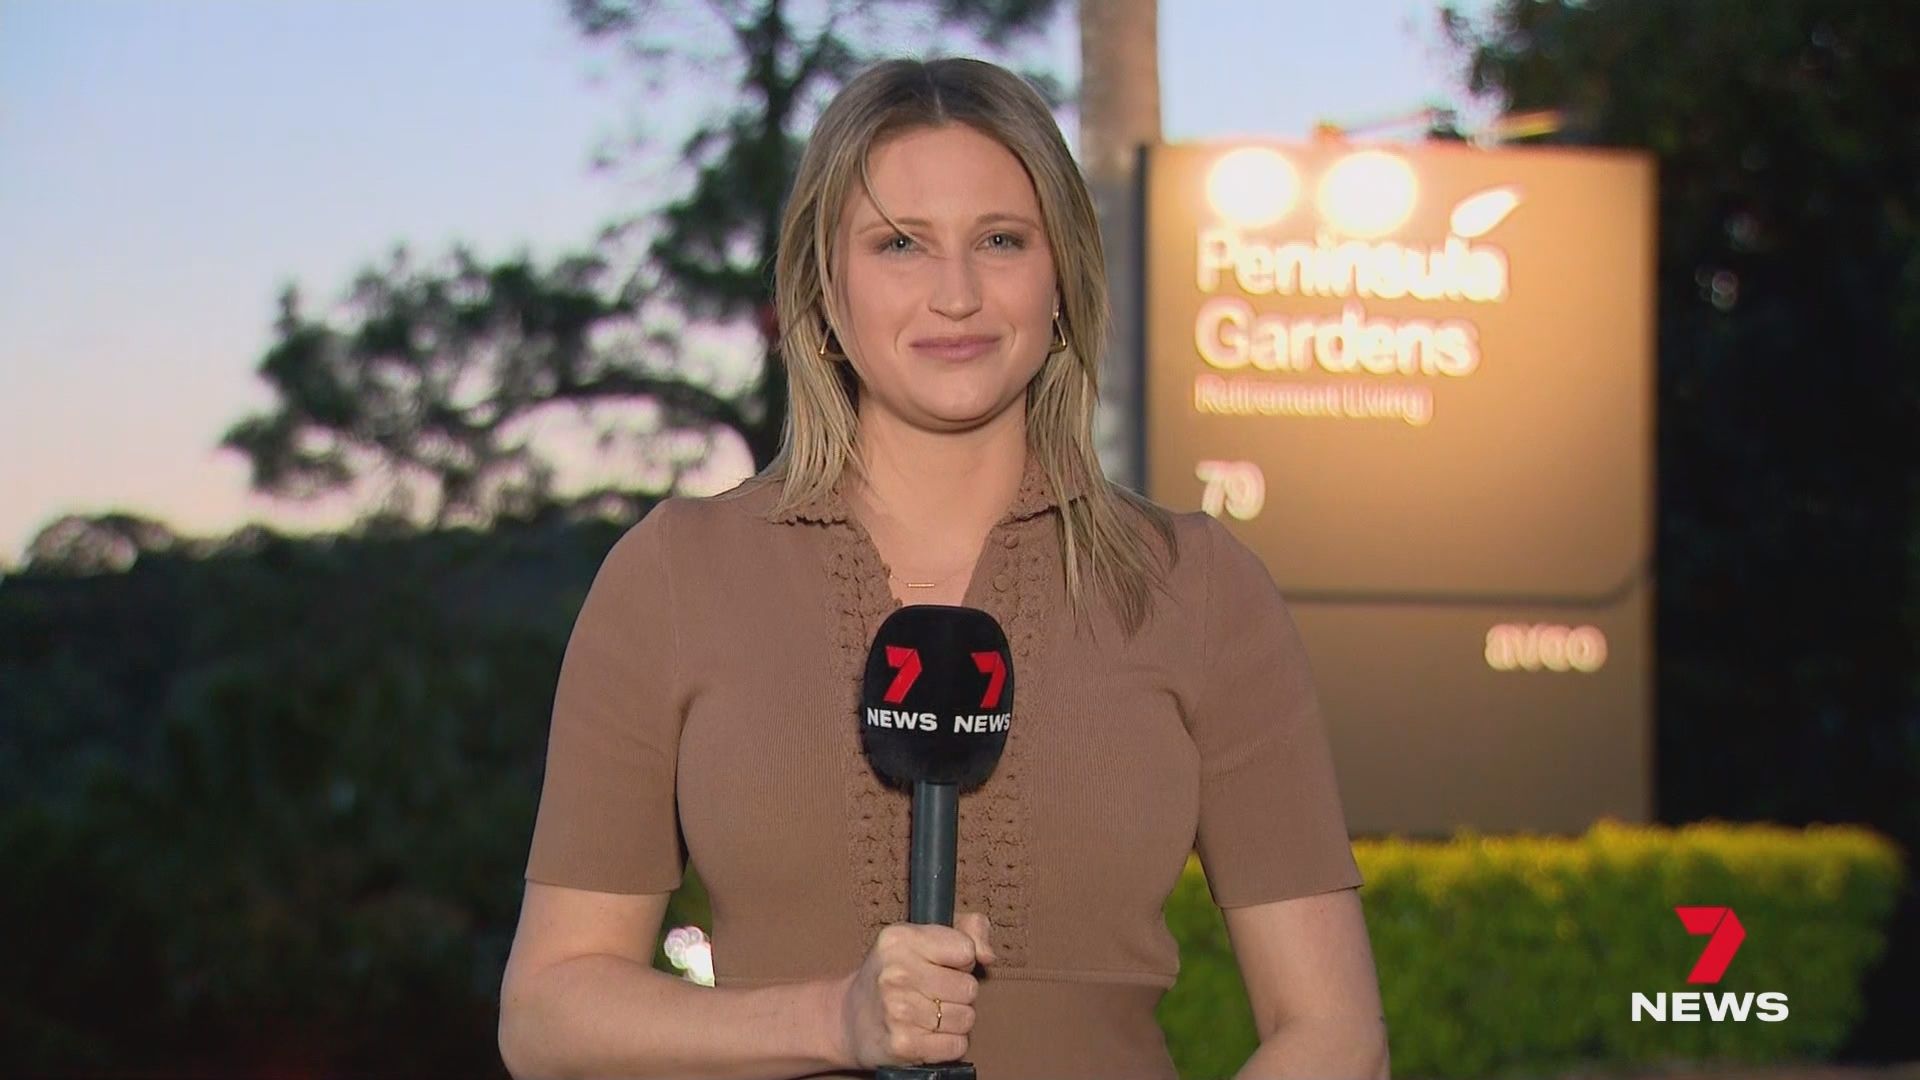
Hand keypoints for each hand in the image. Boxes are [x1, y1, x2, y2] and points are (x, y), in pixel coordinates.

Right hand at [832, 910, 996, 1068]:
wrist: (849, 1019)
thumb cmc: (894, 974)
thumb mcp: (922, 939)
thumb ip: (968, 931)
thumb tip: (988, 955)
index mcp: (900, 939)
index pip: (966, 950)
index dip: (960, 962)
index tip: (941, 966)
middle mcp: (896, 973)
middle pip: (969, 988)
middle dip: (958, 993)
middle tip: (932, 993)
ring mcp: (898, 1010)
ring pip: (966, 1018)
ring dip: (954, 1020)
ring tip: (929, 1014)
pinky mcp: (903, 1045)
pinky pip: (957, 1045)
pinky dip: (949, 1044)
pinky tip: (928, 1034)